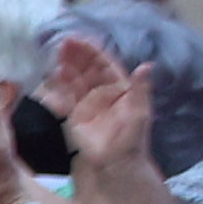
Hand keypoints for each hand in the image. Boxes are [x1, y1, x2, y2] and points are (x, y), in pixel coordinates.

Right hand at [50, 32, 157, 181]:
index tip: (81, 39)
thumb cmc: (132, 138)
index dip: (93, 51)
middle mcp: (102, 92)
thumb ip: (140, 88)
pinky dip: (60, 86)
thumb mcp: (140, 111)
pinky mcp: (74, 116)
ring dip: (67, 66)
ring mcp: (86, 103)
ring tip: (57, 52)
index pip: (105, 65)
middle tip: (64, 42)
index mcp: (120, 88)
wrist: (116, 163)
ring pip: (75, 80)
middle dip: (76, 55)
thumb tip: (147, 65)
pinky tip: (55, 75)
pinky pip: (65, 97)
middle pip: (87, 69)